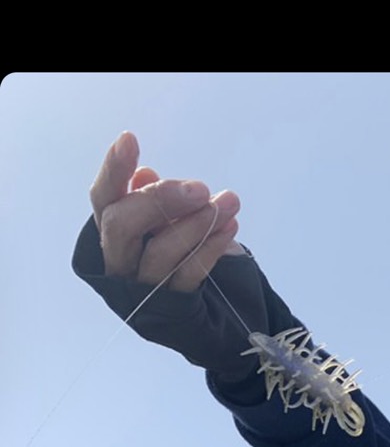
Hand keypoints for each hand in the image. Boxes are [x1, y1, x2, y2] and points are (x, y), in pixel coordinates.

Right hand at [91, 131, 240, 291]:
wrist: (192, 308)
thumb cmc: (174, 247)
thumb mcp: (163, 218)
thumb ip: (153, 199)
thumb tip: (144, 176)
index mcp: (114, 228)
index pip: (104, 197)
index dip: (113, 169)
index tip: (130, 139)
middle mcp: (119, 257)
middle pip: (122, 225)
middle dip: (159, 200)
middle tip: (199, 188)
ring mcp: (143, 285)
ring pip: (159, 253)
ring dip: (195, 224)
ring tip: (226, 204)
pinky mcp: (171, 304)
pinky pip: (189, 275)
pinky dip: (211, 248)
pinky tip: (229, 227)